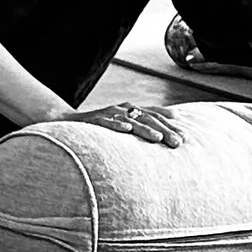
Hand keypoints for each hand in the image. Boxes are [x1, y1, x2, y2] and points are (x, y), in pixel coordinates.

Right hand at [68, 100, 185, 146]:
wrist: (66, 123)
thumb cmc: (99, 128)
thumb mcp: (122, 127)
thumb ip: (140, 128)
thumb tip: (165, 133)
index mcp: (131, 110)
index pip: (155, 116)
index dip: (170, 125)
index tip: (185, 137)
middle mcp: (122, 109)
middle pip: (147, 118)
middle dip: (164, 130)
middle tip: (178, 143)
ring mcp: (108, 113)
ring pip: (130, 120)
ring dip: (145, 129)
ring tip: (157, 138)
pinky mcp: (93, 120)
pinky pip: (106, 122)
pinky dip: (116, 124)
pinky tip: (126, 129)